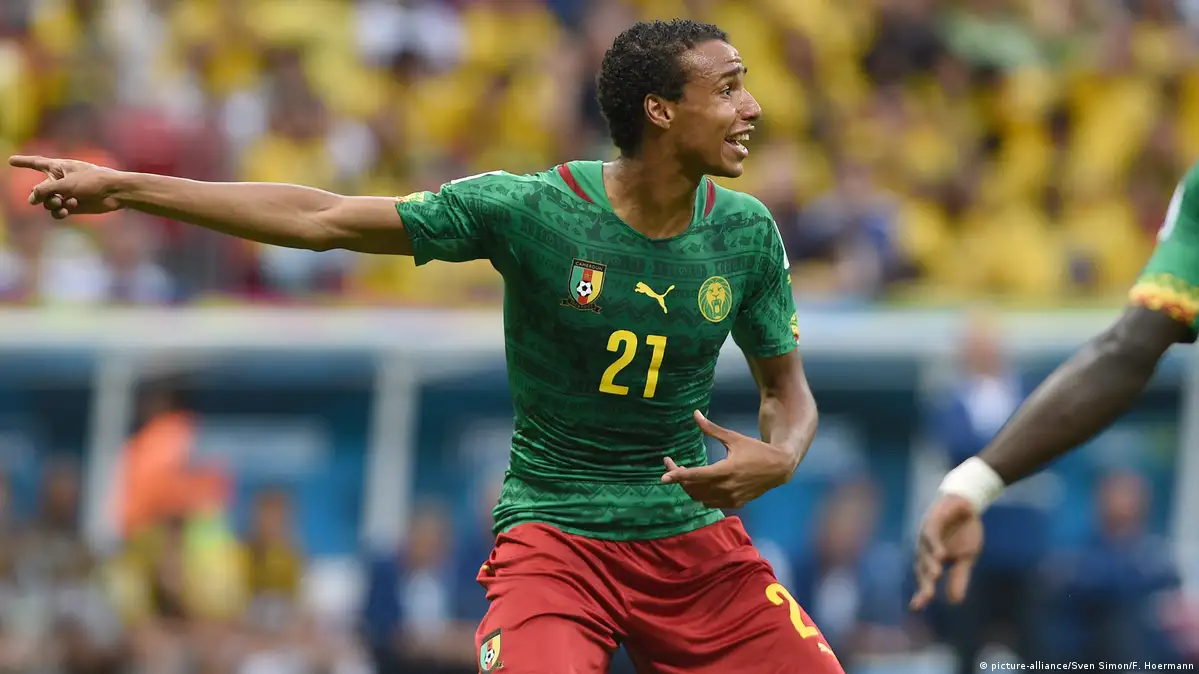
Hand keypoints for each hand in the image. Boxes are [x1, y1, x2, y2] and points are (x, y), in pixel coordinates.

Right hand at [9, 155, 123, 218]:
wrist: (114, 193)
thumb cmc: (93, 181)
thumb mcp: (67, 184)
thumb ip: (46, 190)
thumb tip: (32, 199)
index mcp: (59, 167)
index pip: (37, 163)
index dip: (24, 162)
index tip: (11, 160)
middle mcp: (60, 180)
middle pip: (39, 189)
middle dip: (41, 195)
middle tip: (51, 197)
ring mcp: (65, 194)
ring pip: (47, 202)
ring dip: (52, 204)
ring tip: (64, 203)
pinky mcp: (72, 206)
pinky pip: (56, 212)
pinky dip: (59, 212)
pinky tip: (66, 210)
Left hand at [661, 410, 795, 508]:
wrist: (779, 468)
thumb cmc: (755, 450)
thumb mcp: (733, 438)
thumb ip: (712, 429)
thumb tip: (695, 414)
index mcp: (725, 471)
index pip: (694, 476)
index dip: (677, 476)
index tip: (663, 476)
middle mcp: (726, 488)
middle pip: (693, 488)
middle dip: (679, 478)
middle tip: (673, 465)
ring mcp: (730, 498)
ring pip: (700, 498)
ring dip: (689, 488)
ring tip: (685, 474)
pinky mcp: (735, 503)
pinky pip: (710, 503)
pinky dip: (701, 495)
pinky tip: (700, 483)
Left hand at [909, 493, 982, 610]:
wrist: (966, 506)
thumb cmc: (963, 534)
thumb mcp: (965, 558)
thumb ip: (959, 578)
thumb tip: (954, 602)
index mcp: (931, 561)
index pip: (924, 580)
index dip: (920, 593)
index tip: (916, 608)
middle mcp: (924, 549)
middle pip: (922, 568)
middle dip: (924, 583)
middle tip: (927, 598)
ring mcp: (927, 535)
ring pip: (925, 552)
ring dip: (930, 564)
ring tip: (936, 576)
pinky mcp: (932, 520)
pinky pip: (931, 533)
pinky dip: (934, 544)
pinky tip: (940, 554)